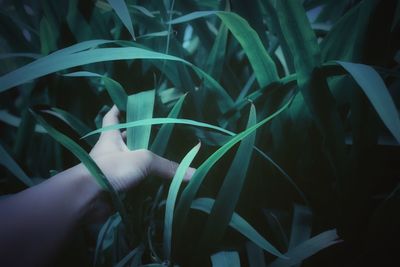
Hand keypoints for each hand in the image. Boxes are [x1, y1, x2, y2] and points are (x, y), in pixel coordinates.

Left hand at [85, 106, 194, 221]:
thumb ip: (167, 166)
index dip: (117, 109)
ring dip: (138, 162)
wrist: (88, 198)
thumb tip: (193, 173)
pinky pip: (128, 183)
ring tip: (157, 158)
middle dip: (133, 137)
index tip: (122, 102)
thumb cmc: (112, 168)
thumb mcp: (143, 160)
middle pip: (121, 140)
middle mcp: (109, 153)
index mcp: (111, 138)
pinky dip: (139, 183)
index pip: (112, 118)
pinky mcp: (112, 189)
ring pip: (126, 163)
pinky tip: (152, 183)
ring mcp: (109, 171)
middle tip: (152, 134)